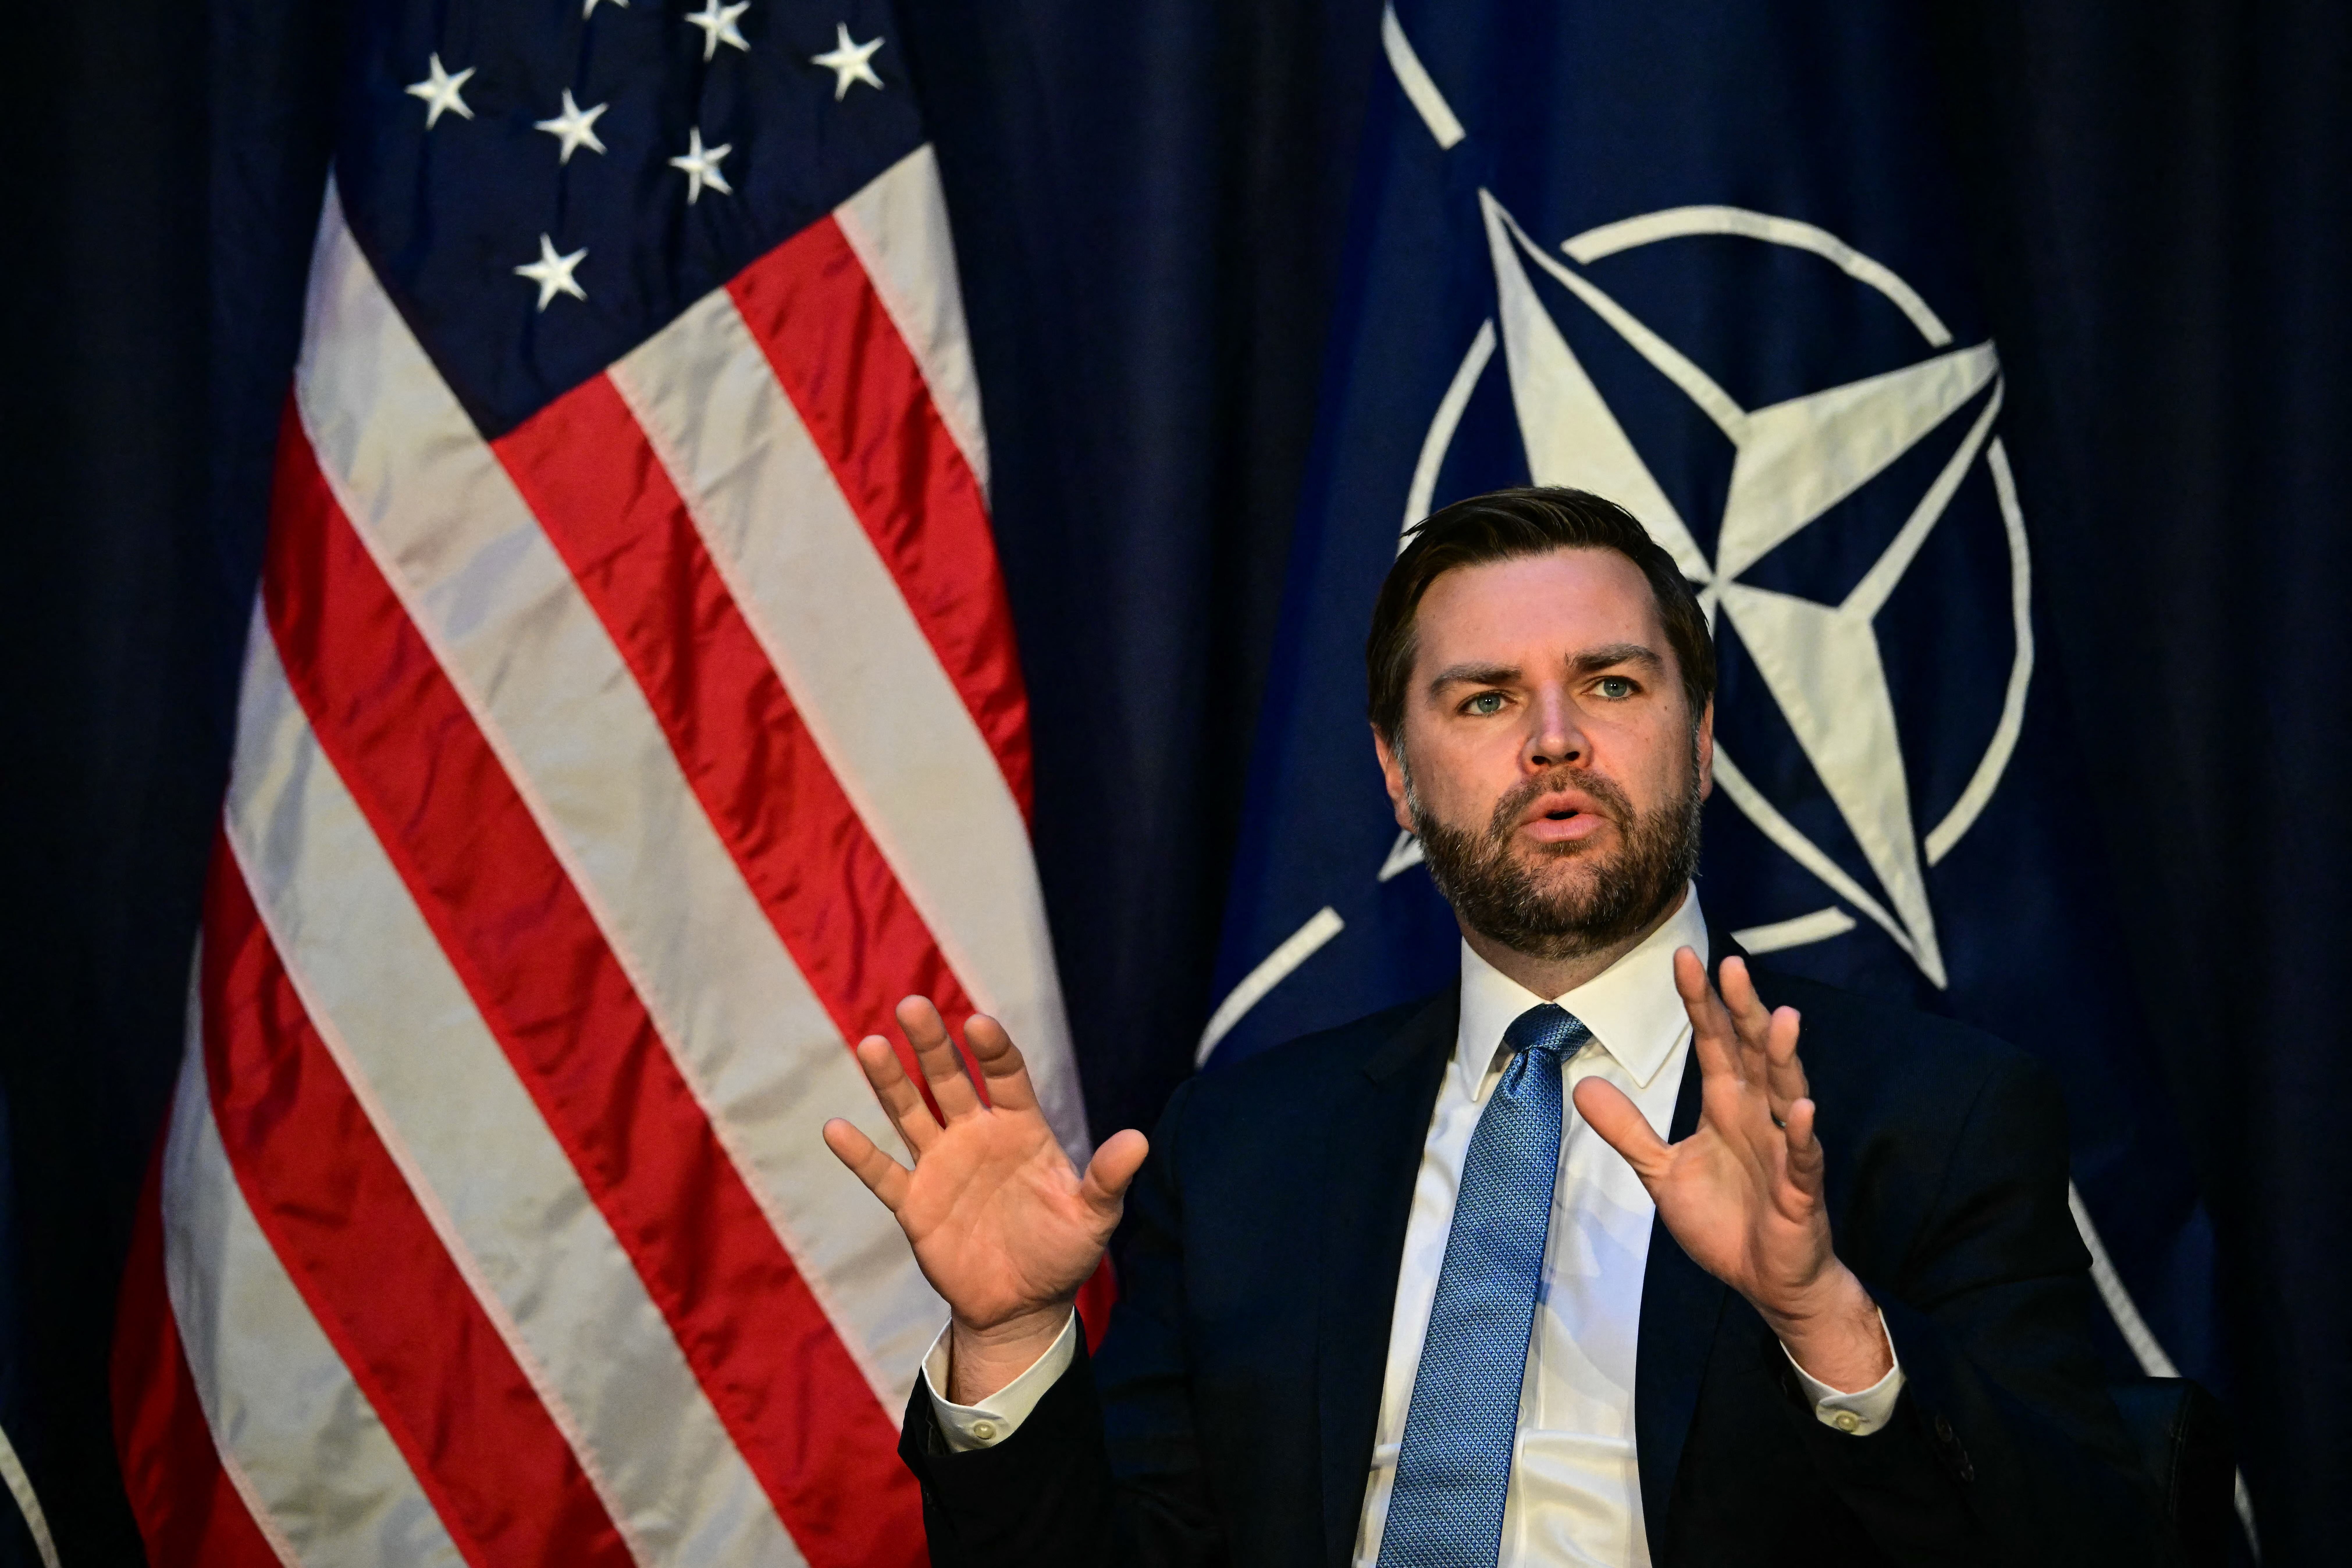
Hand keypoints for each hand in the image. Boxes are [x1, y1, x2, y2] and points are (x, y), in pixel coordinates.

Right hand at [822, 998, 1148, 1401]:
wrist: (1023, 1305)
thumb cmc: (1062, 1252)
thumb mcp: (1093, 1217)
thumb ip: (1108, 1178)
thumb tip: (1141, 1141)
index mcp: (1020, 1129)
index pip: (1005, 1076)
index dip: (992, 1050)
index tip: (979, 1025)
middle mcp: (976, 1136)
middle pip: (949, 1080)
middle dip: (932, 1044)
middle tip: (914, 1006)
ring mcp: (941, 1166)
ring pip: (910, 1114)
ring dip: (891, 1081)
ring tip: (870, 1045)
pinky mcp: (914, 1203)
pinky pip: (882, 1174)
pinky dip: (858, 1155)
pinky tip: (834, 1128)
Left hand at [1572, 950, 1890, 1390]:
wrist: (1764, 1279)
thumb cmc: (1723, 1221)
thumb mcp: (1661, 1172)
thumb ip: (1627, 1130)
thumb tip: (1583, 1085)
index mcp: (1726, 1106)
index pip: (1713, 1042)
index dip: (1700, 1002)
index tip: (1684, 958)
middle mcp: (1757, 1116)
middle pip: (1751, 1051)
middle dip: (1743, 1010)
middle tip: (1731, 965)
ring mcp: (1782, 1148)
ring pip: (1784, 1091)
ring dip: (1783, 1056)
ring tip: (1780, 1018)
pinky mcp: (1800, 1188)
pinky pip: (1802, 1155)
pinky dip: (1800, 1132)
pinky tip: (1799, 1108)